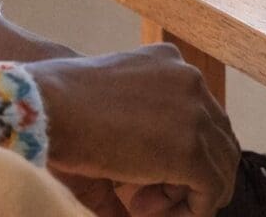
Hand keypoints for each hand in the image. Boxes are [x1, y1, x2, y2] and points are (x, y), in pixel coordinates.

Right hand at [24, 46, 238, 216]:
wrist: (44, 107)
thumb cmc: (58, 107)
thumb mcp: (105, 117)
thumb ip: (132, 142)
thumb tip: (136, 188)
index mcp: (170, 63)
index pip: (199, 116)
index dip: (177, 153)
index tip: (139, 176)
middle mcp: (191, 80)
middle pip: (216, 140)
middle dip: (185, 175)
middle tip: (141, 198)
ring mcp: (196, 113)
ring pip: (220, 167)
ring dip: (185, 195)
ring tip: (140, 206)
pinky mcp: (192, 150)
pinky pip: (211, 190)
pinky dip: (189, 210)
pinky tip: (142, 209)